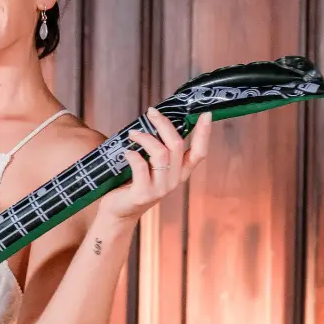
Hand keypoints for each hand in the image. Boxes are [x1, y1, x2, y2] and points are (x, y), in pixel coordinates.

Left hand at [99, 108, 211, 223]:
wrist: (118, 211)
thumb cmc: (134, 183)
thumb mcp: (153, 166)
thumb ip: (160, 149)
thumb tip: (158, 119)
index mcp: (181, 172)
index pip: (200, 152)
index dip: (204, 133)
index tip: (205, 114)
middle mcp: (174, 180)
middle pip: (177, 146)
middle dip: (164, 124)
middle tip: (151, 112)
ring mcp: (160, 188)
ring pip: (161, 154)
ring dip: (145, 138)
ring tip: (132, 133)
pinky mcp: (142, 194)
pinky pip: (141, 167)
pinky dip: (133, 155)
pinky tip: (127, 152)